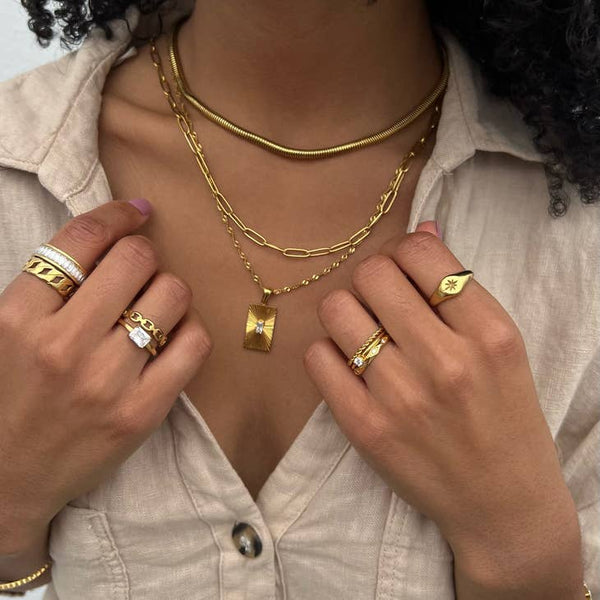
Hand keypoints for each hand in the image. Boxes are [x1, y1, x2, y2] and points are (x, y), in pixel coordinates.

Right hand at [0, 200, 211, 553]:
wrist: (9, 480)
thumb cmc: (9, 396)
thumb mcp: (5, 332)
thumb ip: (47, 286)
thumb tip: (112, 234)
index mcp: (18, 317)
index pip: (82, 238)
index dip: (117, 214)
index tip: (136, 211)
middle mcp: (63, 346)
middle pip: (136, 259)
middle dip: (145, 253)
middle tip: (140, 269)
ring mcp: (106, 382)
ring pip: (172, 294)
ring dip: (169, 290)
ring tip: (154, 306)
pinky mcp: (142, 412)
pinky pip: (194, 344)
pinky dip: (190, 329)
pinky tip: (173, 336)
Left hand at [303, 221, 582, 594]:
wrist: (500, 501)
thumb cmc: (505, 416)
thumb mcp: (501, 346)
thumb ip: (459, 287)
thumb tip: (420, 230)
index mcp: (490, 332)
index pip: (419, 253)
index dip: (403, 252)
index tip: (404, 271)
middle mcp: (446, 362)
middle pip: (371, 274)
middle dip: (372, 278)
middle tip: (382, 300)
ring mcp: (401, 397)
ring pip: (337, 309)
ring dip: (347, 311)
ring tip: (365, 331)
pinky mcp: (364, 427)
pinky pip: (317, 357)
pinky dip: (328, 352)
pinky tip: (351, 363)